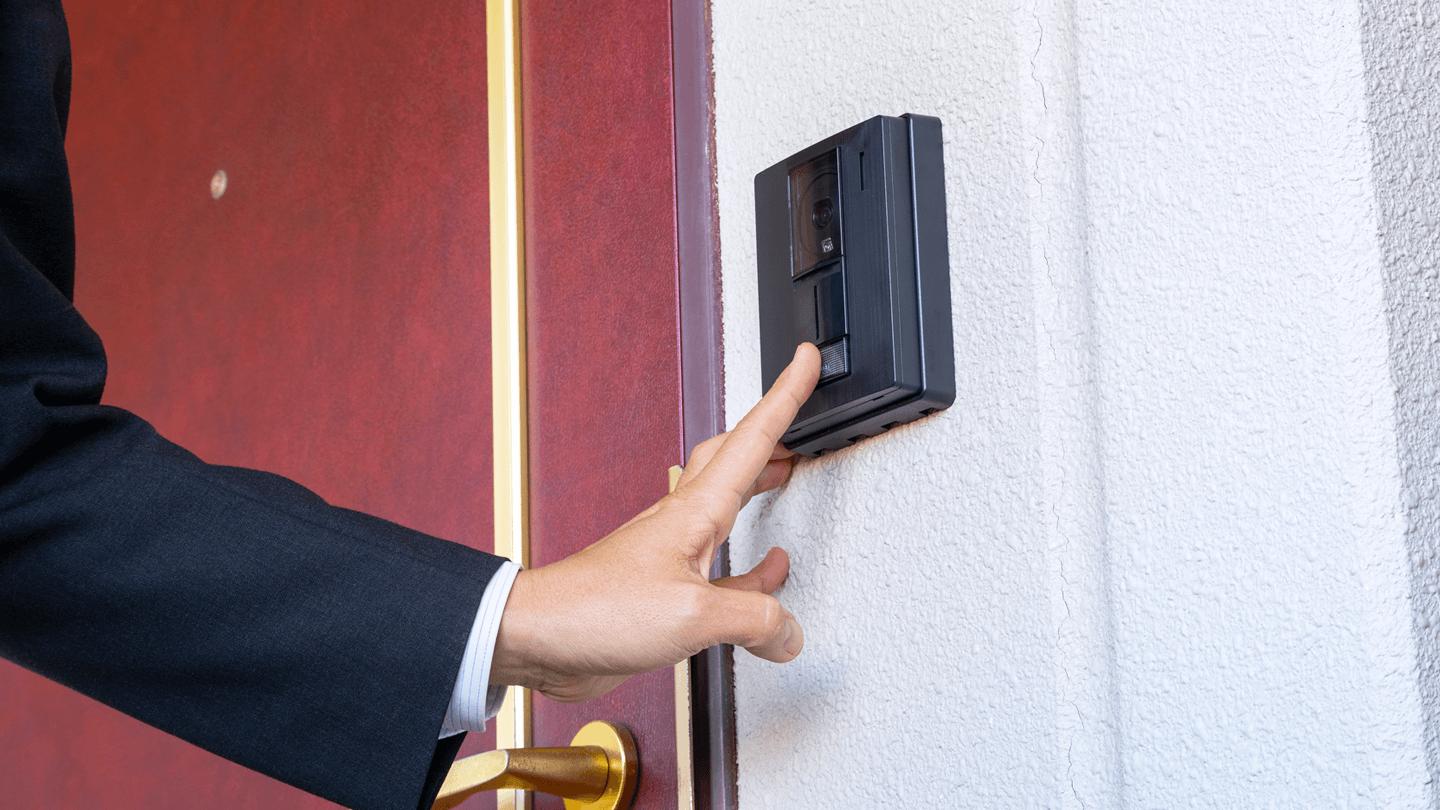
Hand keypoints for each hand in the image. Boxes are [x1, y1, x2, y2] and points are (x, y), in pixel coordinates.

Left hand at [489, 343, 821, 702]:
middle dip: (771, 435)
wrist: (539, 636)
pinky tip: (760, 586)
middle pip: (734, 460)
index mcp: (694, 512)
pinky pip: (719, 570)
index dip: (784, 397)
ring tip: (786, 478)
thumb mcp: (693, 615)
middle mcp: (682, 524)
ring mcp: (670, 555)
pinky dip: (747, 572)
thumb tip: (788, 629)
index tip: (805, 360)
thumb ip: (753, 618)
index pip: (752, 440)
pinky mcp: (662, 591)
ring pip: (726, 509)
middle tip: (799, 419)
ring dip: (758, 490)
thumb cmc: (595, 609)